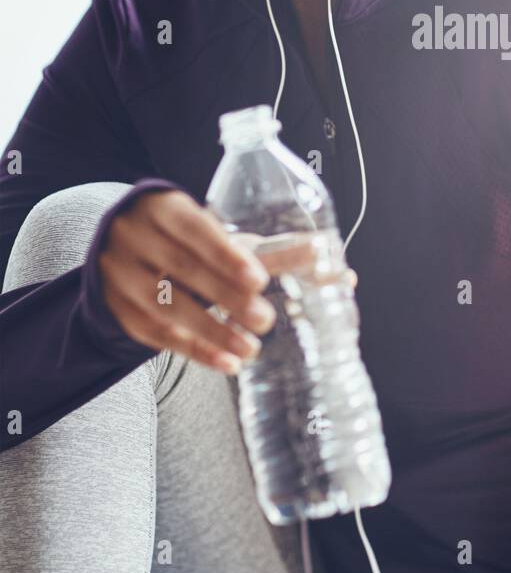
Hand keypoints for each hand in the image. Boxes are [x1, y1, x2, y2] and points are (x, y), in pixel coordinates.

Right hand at [96, 189, 270, 373]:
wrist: (123, 252)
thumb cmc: (188, 241)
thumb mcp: (222, 238)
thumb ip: (272, 250)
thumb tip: (328, 258)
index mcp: (164, 208)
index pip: (195, 229)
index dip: (226, 255)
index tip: (259, 280)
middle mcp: (135, 238)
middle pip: (183, 269)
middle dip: (227, 296)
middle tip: (266, 319)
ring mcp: (120, 276)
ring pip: (168, 307)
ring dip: (213, 332)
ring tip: (251, 349)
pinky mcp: (120, 311)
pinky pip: (158, 335)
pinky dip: (195, 351)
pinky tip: (226, 363)